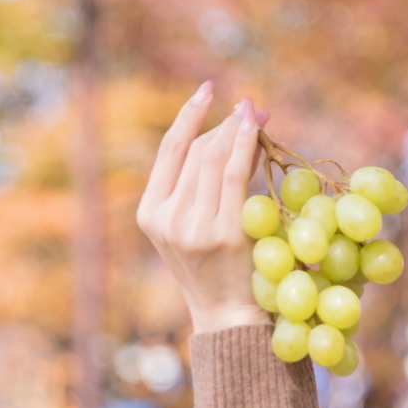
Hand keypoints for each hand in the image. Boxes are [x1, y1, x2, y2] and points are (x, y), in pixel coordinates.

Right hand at [135, 83, 270, 334]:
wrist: (229, 317)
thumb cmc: (216, 270)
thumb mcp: (193, 227)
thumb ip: (200, 187)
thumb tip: (231, 131)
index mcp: (150, 214)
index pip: (169, 152)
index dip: (188, 116)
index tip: (207, 91)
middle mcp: (167, 218)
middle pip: (196, 152)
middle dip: (224, 124)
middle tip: (250, 108)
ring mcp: (194, 227)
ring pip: (214, 159)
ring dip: (238, 131)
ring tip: (256, 116)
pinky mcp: (224, 233)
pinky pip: (236, 176)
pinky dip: (246, 146)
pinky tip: (257, 129)